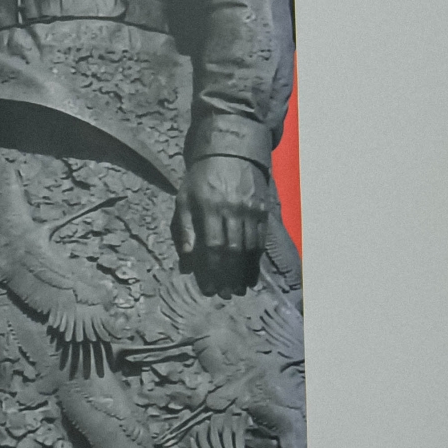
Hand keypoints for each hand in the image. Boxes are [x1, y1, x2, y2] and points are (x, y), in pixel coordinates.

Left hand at [172, 158, 268, 293]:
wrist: (230, 152)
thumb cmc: (201, 179)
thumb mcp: (185, 199)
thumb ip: (185, 229)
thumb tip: (188, 259)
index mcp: (210, 207)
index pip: (214, 246)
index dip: (213, 270)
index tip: (211, 288)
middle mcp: (233, 209)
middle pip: (233, 250)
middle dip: (229, 276)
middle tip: (226, 295)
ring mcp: (251, 209)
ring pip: (250, 247)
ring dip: (244, 272)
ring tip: (239, 290)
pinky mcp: (263, 209)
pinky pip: (261, 239)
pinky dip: (256, 260)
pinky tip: (251, 274)